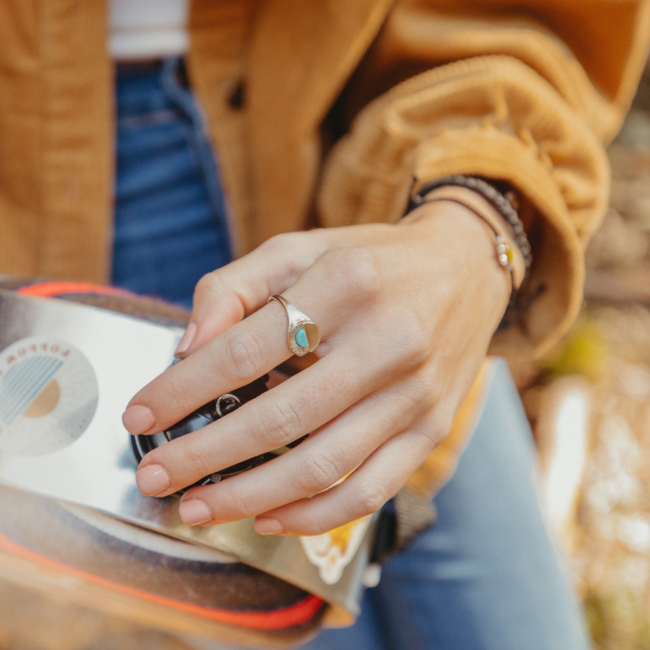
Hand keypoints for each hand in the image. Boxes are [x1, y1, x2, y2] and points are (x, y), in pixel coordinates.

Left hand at [122, 201, 510, 534]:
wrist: (465, 270)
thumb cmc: (372, 260)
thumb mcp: (301, 248)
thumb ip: (234, 286)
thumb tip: (186, 349)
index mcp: (347, 284)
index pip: (247, 348)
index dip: (184, 389)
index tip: (140, 416)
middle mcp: (388, 342)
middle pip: (280, 417)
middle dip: (204, 456)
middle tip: (156, 476)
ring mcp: (416, 393)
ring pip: (323, 466)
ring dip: (250, 497)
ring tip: (197, 509)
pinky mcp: (432, 428)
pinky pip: (371, 489)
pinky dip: (314, 515)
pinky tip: (269, 517)